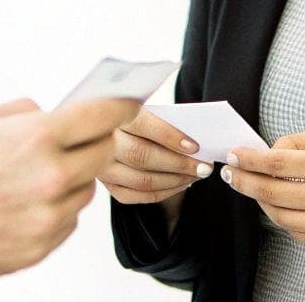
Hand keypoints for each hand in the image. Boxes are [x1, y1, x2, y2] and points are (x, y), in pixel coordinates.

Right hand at [0, 96, 140, 282]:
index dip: (120, 105)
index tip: (127, 102)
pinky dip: (54, 211)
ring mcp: (47, 217)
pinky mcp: (40, 248)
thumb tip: (55, 113)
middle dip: (92, 144)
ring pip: (85, 191)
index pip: (104, 115)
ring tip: (30, 179)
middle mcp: (50, 177)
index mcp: (37, 138)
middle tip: (71, 142)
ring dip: (70, 181)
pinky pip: (67, 223)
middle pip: (104, 153)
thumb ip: (26, 113)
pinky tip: (22, 206)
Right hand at [98, 107, 213, 203]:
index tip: (195, 146)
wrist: (105, 125)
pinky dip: (163, 192)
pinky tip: (181, 184)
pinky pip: (136, 196)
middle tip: (204, 166)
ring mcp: (100, 167)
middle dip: (179, 164)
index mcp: (110, 113)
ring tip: (197, 175)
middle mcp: (100, 142)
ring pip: (141, 180)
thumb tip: (193, 141)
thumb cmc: (132, 113)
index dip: (170, 137)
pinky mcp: (107, 185)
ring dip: (175, 180)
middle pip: (142, 157)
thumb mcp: (141, 107)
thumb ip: (162, 120)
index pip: (142, 126)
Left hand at [221, 127, 304, 258]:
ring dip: (262, 202)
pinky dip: (286, 219)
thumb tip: (270, 152)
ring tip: (255, 188)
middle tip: (233, 174)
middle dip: (246, 182)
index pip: (278, 164)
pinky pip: (301, 234)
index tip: (235, 156)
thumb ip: (302, 143)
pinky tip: (282, 206)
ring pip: (282, 218)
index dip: (250, 160)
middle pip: (273, 194)